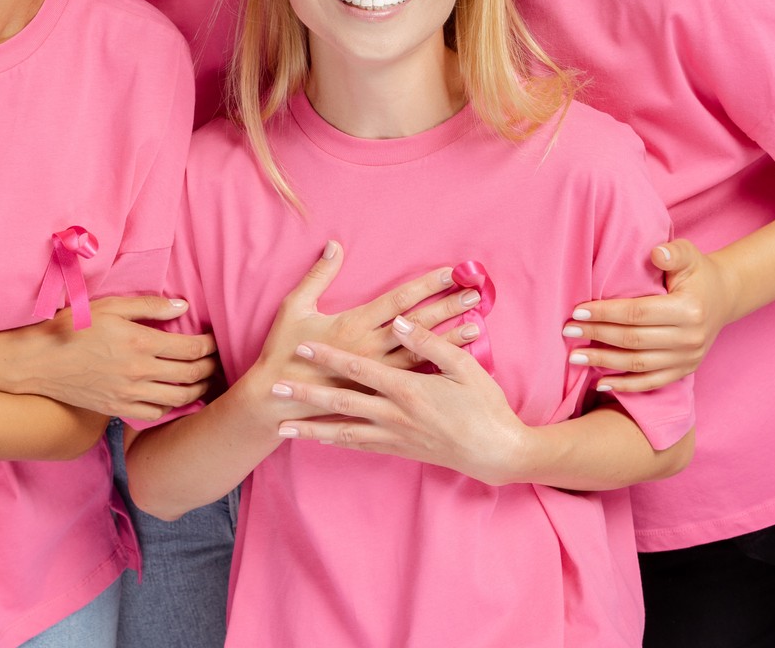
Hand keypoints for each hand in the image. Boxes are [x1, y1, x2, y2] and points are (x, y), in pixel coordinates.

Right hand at [13, 295, 218, 422]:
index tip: (214, 340)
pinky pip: (155, 413)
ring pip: (179, 399)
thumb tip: (183, 306)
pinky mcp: (117, 409)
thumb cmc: (72, 327)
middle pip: (191, 375)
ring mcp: (129, 394)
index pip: (191, 349)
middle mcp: (139, 372)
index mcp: (140, 342)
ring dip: (198, 390)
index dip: (210, 345)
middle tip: (216, 361)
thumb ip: (149, 306)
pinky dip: (171, 407)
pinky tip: (173, 397)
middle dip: (210, 367)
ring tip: (203, 381)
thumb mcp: (110, 306)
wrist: (38, 362)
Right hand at [236, 241, 479, 420]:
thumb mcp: (295, 306)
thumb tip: (334, 246)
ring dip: (449, 339)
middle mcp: (371, 348)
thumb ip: (318, 275)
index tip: (451, 272)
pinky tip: (455, 364)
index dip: (426, 285)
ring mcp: (376, 374)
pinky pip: (413, 379)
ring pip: (421, 352)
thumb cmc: (284, 350)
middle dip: (446, 307)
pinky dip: (435, 368)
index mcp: (354, 324)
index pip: (399, 300)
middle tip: (474, 295)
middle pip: (418, 324)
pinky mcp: (376, 393)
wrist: (277, 399)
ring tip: (476, 327)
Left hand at [273, 313, 530, 486]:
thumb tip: (398, 320)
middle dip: (305, 396)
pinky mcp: (400, 451)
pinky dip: (336, 442)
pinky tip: (319, 440)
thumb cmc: (485, 406)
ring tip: (281, 427)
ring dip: (310, 428)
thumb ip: (429, 343)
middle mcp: (395, 416)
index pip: (359, 369)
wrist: (498, 454)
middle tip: (275, 388)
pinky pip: (360, 446)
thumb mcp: (465, 367)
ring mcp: (395, 437)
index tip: (302, 346)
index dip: (328, 356)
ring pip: (343, 432)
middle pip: (340, 402)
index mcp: (408, 390)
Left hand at [565, 240, 738, 391]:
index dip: (605, 313)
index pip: (637, 313)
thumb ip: (673, 253)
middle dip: (597, 336)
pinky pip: (651, 383)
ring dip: (604, 363)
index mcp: (688, 310)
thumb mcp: (689, 255)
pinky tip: (600, 384)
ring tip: (574, 358)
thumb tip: (655, 254)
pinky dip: (625, 386)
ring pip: (638, 365)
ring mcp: (688, 358)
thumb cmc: (698, 273)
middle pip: (633, 340)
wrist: (724, 297)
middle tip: (567, 332)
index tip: (577, 311)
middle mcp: (690, 338)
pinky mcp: (685, 371)